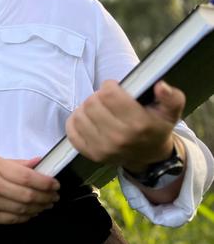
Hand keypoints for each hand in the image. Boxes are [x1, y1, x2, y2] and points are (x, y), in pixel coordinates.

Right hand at [0, 154, 59, 223]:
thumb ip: (16, 163)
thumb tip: (38, 162)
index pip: (28, 176)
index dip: (46, 182)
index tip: (55, 183)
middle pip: (29, 195)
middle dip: (47, 196)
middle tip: (55, 195)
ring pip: (24, 209)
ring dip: (40, 207)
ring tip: (47, 203)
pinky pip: (14, 219)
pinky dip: (27, 216)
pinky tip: (32, 211)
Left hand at [66, 80, 184, 171]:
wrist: (148, 157)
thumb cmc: (155, 127)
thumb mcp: (170, 111)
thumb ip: (171, 97)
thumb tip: (160, 86)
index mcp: (138, 124)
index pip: (108, 94)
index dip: (110, 86)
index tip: (116, 90)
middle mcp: (119, 138)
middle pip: (92, 102)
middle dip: (98, 97)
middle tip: (107, 101)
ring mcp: (103, 148)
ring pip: (80, 114)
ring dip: (86, 108)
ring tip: (98, 110)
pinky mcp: (91, 154)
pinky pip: (71, 130)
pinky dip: (76, 121)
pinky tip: (88, 120)